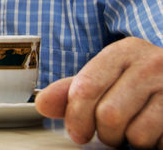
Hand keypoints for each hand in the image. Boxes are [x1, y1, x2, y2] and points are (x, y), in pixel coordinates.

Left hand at [35, 37, 162, 148]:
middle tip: (110, 131)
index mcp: (124, 52)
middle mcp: (151, 65)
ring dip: (130, 141)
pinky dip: (153, 145)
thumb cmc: (139, 80)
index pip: (87, 87)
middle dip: (104, 132)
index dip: (76, 116)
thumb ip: (73, 90)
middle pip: (109, 115)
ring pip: (136, 134)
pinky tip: (154, 130)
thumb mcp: (107, 76)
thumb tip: (42, 104)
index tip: (77, 131)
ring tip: (134, 128)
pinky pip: (159, 142)